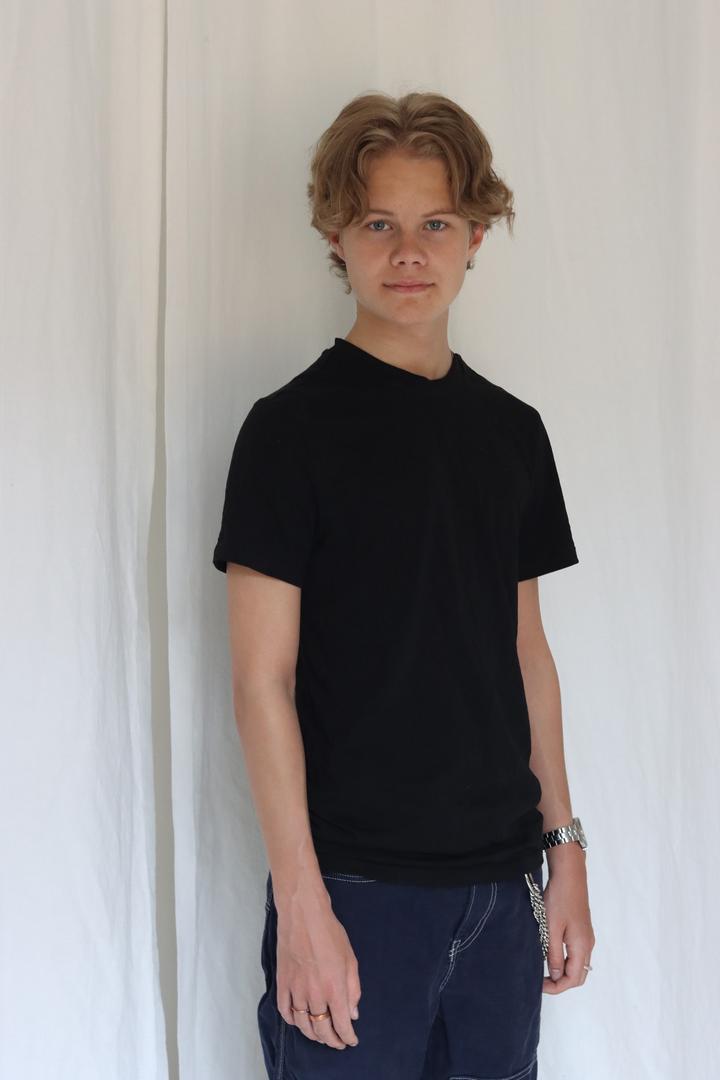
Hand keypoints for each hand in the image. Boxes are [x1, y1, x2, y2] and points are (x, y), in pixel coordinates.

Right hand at [275, 888, 360, 1049]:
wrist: (304, 915)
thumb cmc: (330, 933)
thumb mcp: (350, 958)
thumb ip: (353, 989)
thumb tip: (352, 1013)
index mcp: (335, 988)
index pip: (341, 1024)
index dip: (347, 1037)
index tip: (350, 1041)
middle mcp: (314, 994)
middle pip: (321, 1029)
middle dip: (331, 1040)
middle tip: (337, 1042)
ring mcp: (296, 989)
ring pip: (302, 1024)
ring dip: (312, 1034)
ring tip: (320, 1035)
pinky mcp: (282, 983)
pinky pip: (284, 1010)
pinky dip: (292, 1020)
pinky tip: (299, 1021)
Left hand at [542, 848, 594, 994]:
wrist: (570, 875)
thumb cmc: (559, 899)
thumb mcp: (552, 928)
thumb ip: (554, 954)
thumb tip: (556, 976)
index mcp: (582, 946)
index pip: (573, 979)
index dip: (557, 987)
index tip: (540, 985)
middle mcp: (588, 944)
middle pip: (578, 975)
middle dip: (561, 982)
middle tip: (542, 980)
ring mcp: (586, 937)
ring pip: (578, 964)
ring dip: (563, 971)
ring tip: (544, 968)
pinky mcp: (582, 929)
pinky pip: (576, 953)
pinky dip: (566, 960)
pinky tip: (551, 953)